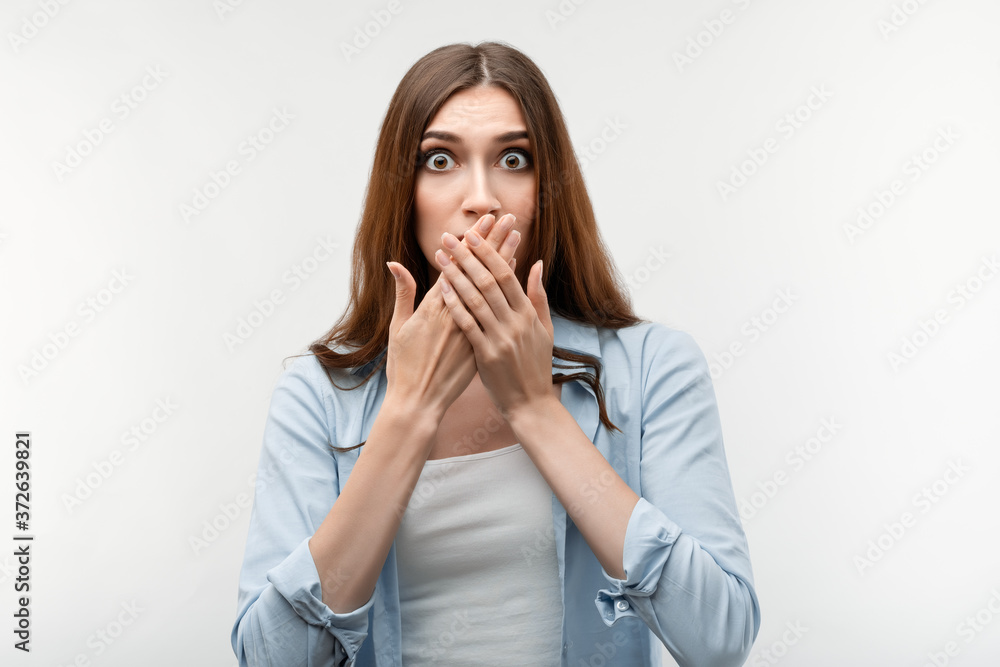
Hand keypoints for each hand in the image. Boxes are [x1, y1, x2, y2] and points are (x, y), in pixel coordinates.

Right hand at [385, 214, 519, 422]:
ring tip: (516, 237)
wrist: (417, 404)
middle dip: (492, 243)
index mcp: (433, 308)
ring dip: (503, 261)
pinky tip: (515, 277)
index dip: (471, 243)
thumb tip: (394, 263)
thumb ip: (402, 293)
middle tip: (506, 219)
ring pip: (490, 289)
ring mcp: (469, 329)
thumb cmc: (404, 367)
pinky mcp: (479, 345)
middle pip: (478, 271)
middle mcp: (454, 314)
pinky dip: (504, 294)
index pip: (457, 266)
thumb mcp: (399, 327)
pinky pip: (496, 312)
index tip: (483, 222)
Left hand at [434, 214, 555, 420]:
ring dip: (455, 275)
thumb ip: (538, 296)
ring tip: (440, 257)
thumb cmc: (536, 365)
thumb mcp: (544, 329)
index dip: (488, 252)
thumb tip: (537, 263)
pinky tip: (441, 288)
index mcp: (528, 314)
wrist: (531, 404)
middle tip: (448, 237)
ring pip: (475, 299)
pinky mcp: (486, 355)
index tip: (472, 235)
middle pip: (488, 281)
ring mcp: (501, 339)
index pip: (506, 274)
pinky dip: (454, 304)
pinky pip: (467, 324)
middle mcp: (515, 323)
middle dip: (466, 256)